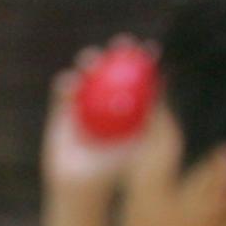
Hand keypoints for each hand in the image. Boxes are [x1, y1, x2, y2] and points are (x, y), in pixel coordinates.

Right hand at [42, 39, 144, 195]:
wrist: (82, 181)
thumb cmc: (114, 165)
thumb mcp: (138, 137)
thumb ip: (150, 110)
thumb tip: (163, 82)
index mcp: (129, 102)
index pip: (139, 74)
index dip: (144, 59)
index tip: (149, 50)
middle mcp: (108, 97)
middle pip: (114, 66)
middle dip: (118, 51)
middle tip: (121, 45)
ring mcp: (85, 100)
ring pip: (86, 73)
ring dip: (88, 60)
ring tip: (91, 61)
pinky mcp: (63, 107)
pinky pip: (63, 89)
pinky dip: (65, 82)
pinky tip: (70, 81)